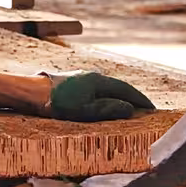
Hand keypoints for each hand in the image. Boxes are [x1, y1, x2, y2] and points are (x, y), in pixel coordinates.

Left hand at [40, 71, 154, 121]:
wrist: (33, 92)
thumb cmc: (59, 103)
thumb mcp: (87, 111)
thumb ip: (109, 109)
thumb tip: (130, 108)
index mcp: (100, 81)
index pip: (127, 90)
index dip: (141, 100)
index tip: (152, 109)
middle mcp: (93, 75)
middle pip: (118, 87)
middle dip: (132, 98)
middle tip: (143, 109)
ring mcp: (82, 76)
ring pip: (106, 87)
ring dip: (118, 96)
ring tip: (125, 107)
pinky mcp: (73, 80)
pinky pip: (96, 88)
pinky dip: (106, 95)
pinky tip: (103, 102)